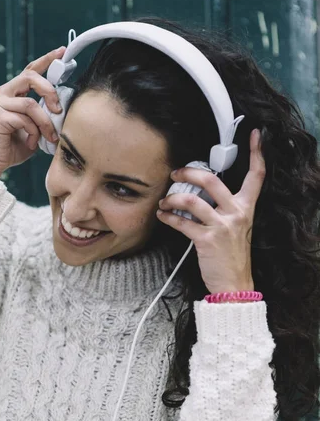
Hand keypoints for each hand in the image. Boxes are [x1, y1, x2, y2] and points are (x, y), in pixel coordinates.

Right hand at [0, 47, 65, 176]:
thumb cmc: (13, 147)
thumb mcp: (34, 128)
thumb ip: (43, 116)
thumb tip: (62, 110)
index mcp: (10, 93)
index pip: (30, 71)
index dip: (47, 60)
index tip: (62, 52)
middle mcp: (2, 94)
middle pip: (30, 77)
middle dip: (49, 92)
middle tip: (59, 110)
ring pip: (30, 104)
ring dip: (45, 122)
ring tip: (49, 137)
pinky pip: (24, 119)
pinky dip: (33, 132)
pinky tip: (32, 143)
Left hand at [156, 129, 264, 293]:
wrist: (233, 284)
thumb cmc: (231, 255)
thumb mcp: (237, 227)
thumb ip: (226, 208)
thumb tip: (201, 192)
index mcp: (246, 208)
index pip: (256, 176)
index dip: (257, 153)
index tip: (255, 135)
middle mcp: (237, 213)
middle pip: (212, 180)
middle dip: (188, 173)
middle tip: (175, 174)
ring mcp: (222, 226)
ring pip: (192, 201)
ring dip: (172, 198)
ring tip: (164, 201)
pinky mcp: (207, 240)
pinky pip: (182, 223)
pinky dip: (168, 217)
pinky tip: (162, 216)